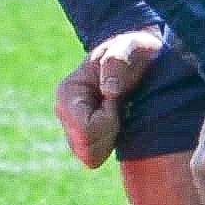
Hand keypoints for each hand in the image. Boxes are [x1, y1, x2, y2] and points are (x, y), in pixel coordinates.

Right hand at [56, 28, 169, 168]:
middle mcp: (64, 112)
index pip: (86, 129)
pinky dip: (110, 144)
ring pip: (90, 157)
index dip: (108, 120)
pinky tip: (116, 122)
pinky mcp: (82, 139)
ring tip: (119, 113)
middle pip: (86, 149)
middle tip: (120, 108)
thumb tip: (109, 91)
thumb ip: (118, 61)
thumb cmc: (136, 52)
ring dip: (111, 139)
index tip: (118, 100)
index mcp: (69, 92)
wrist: (141, 61)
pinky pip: (94, 159)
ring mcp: (71, 127)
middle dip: (110, 133)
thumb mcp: (133, 46)